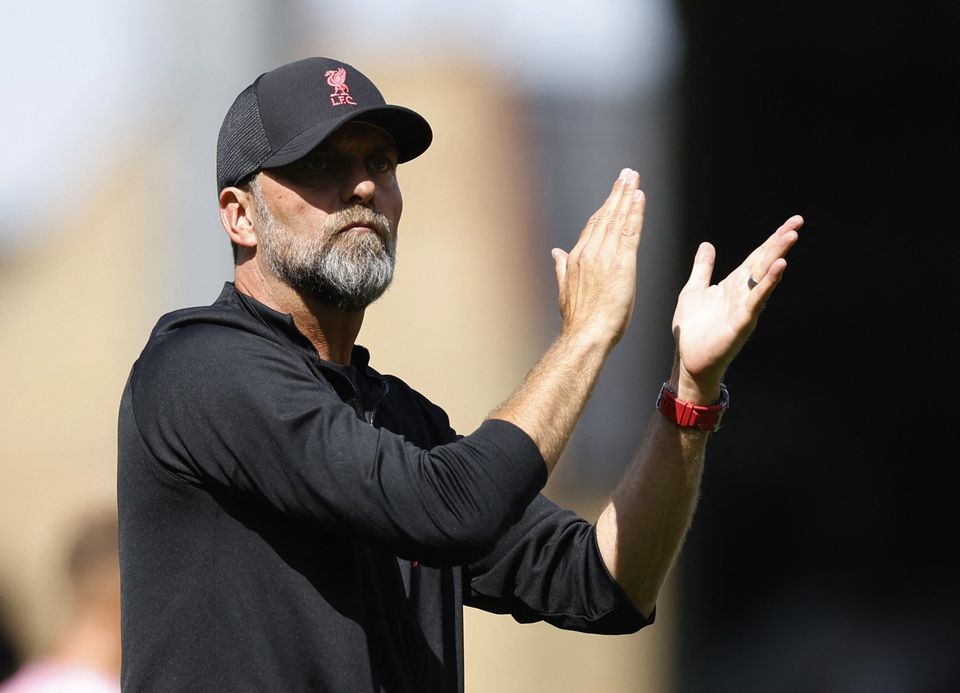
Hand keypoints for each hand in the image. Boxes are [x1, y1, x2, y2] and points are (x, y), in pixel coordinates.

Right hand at [551, 168, 645, 347]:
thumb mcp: (564, 290)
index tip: (613, 193)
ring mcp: (605, 256)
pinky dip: (635, 213)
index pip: (593, 226)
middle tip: (626, 175)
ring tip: (634, 179)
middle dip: (617, 193)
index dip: (604, 207)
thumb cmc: (578, 319)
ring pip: (618, 219)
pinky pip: (630, 231)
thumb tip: (555, 252)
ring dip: (627, 196)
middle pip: (605, 216)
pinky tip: (640, 198)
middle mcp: (590, 252)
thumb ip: (561, 268)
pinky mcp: (622, 263)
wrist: (585, 334)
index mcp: (577, 258)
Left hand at [671, 215, 803, 402]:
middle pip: (764, 261)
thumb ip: (703, 268)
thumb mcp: (694, 290)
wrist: (689, 359)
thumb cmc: (693, 330)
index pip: (757, 256)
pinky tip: (778, 267)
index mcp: (734, 284)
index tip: (791, 222)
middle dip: (780, 241)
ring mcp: (745, 306)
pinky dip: (768, 283)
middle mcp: (743, 293)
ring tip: (790, 236)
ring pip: (764, 276)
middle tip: (798, 221)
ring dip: (777, 256)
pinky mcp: (743, 321)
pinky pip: (757, 298)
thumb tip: (707, 245)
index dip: (771, 239)